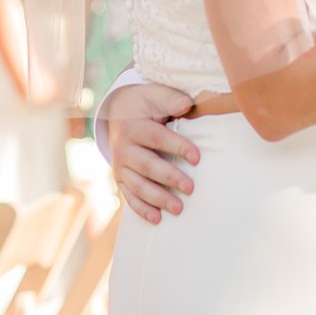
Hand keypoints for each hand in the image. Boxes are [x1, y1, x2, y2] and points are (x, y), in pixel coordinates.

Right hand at [101, 82, 198, 224]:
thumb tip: (187, 105)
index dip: (177, 147)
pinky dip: (142, 209)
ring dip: (158, 198)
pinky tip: (157, 219)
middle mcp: (123, 148)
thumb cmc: (145, 105)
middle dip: (169, 178)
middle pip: (147, 166)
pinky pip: (129, 196)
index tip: (197, 157)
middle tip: (190, 188)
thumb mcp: (155, 95)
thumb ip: (172, 99)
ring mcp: (119, 166)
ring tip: (178, 208)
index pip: (157, 138)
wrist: (118, 113)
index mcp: (133, 126)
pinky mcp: (120, 178)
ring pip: (137, 185)